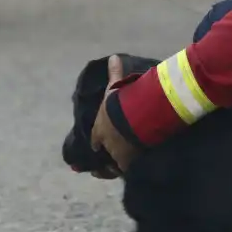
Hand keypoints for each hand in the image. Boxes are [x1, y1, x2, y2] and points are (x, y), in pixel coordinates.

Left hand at [90, 55, 141, 174]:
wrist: (134, 119)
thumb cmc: (122, 103)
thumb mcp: (116, 88)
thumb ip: (114, 74)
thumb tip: (113, 57)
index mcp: (100, 129)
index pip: (95, 139)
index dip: (97, 143)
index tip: (96, 147)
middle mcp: (107, 145)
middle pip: (105, 156)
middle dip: (105, 160)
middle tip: (105, 166)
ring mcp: (119, 156)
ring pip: (116, 167)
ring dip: (117, 168)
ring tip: (121, 171)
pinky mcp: (133, 164)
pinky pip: (130, 172)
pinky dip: (132, 173)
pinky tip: (135, 175)